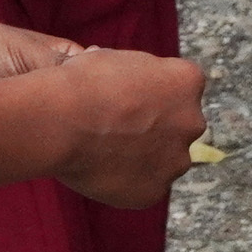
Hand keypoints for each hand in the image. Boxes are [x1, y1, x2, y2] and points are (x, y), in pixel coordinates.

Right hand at [28, 45, 209, 209]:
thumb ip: (143, 76)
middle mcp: (192, 121)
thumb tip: (133, 84)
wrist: (59, 122)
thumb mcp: (121, 60)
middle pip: (180, 125)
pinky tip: (102, 170)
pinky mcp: (155, 191)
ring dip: (146, 156)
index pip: (181, 88)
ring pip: (166, 159)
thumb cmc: (83, 83)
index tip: (129, 98)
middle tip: (120, 128)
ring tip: (106, 151)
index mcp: (188, 80)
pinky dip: (128, 182)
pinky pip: (145, 186)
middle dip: (158, 126)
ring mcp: (176, 161)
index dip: (152, 92)